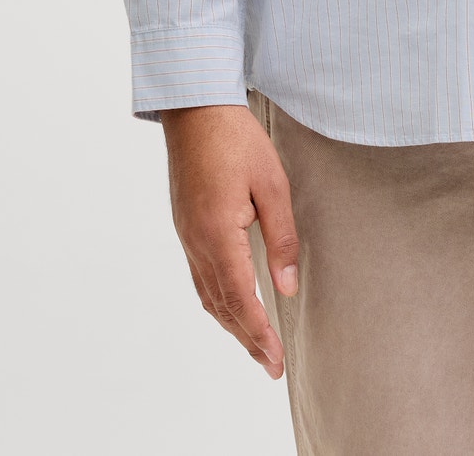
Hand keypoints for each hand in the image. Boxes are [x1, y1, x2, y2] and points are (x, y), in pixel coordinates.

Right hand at [160, 103, 300, 377]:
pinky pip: (200, 276)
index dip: (258, 334)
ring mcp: (187, 235)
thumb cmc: (236, 138)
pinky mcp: (186, 226)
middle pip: (221, 305)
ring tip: (255, 344)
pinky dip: (218, 300)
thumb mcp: (272, 183)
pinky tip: (233, 304)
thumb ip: (282, 237)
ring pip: (207, 294)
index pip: (239, 298)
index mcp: (217, 233)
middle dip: (246, 338)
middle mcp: (196, 241)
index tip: (275, 361)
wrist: (195, 108)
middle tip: (270, 365)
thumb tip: (288, 286)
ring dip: (231, 323)